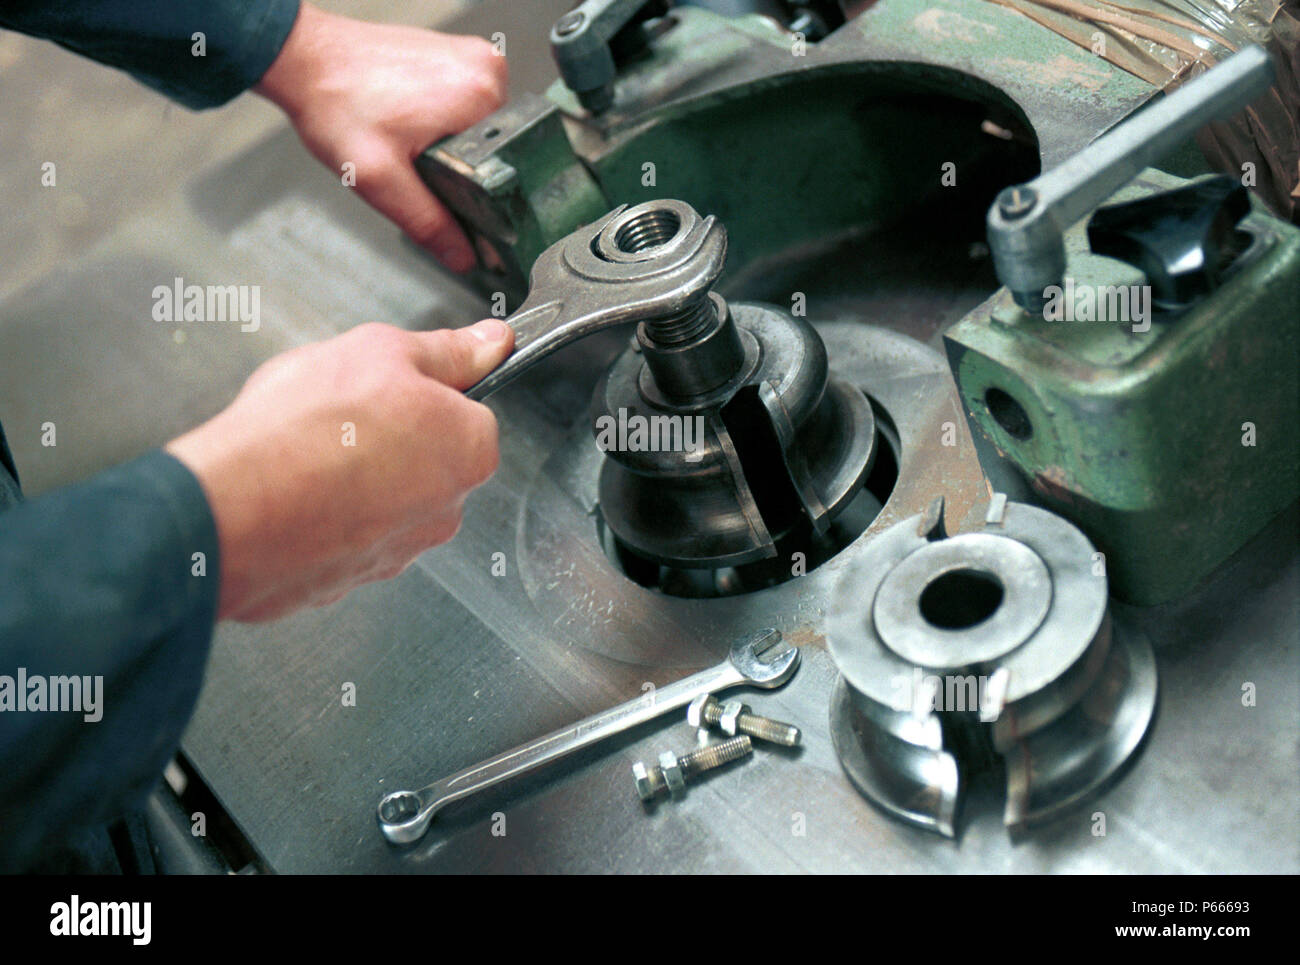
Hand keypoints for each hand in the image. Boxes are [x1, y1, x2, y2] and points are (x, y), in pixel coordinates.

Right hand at [165, 320, 513, 621]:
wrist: (232, 508)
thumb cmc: (307, 430)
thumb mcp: (383, 351)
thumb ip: (448, 350)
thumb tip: (493, 341)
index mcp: (469, 451)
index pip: (466, 413)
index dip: (421, 393)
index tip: (385, 387)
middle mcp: (445, 512)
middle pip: (425, 461)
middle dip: (388, 439)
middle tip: (337, 418)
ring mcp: (396, 555)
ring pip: (381, 503)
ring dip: (352, 482)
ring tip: (304, 456)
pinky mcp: (344, 583)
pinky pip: (337, 540)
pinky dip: (318, 519)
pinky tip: (287, 495)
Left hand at [255, 3, 507, 271]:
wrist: (307, 60)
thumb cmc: (335, 102)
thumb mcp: (381, 179)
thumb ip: (427, 223)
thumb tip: (463, 256)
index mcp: (481, 97)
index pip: (505, 169)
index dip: (477, 194)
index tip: (443, 193)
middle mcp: (486, 71)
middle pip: (494, 150)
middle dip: (458, 167)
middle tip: (414, 159)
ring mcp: (473, 59)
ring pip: (481, 132)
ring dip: (450, 145)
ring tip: (407, 134)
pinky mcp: (459, 56)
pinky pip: (466, 107)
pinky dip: (442, 121)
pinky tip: (410, 117)